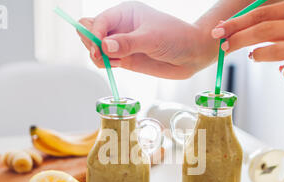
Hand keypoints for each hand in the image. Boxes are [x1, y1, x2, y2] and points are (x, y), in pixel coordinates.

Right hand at [77, 1, 215, 78]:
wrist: (192, 55)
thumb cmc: (176, 38)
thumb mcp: (152, 38)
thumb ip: (128, 43)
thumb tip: (104, 46)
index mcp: (125, 12)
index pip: (100, 21)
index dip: (95, 34)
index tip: (98, 49)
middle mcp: (121, 27)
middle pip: (92, 32)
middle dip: (92, 44)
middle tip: (101, 56)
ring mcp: (122, 44)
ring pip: (97, 48)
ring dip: (98, 56)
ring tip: (112, 62)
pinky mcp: (125, 59)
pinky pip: (106, 61)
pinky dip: (106, 65)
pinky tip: (116, 65)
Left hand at [211, 0, 283, 83]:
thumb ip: (273, 21)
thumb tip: (235, 30)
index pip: (263, 12)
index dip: (238, 22)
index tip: (220, 30)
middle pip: (266, 30)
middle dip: (239, 39)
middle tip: (224, 46)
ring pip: (278, 51)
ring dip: (259, 55)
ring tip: (253, 56)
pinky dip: (283, 73)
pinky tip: (283, 70)